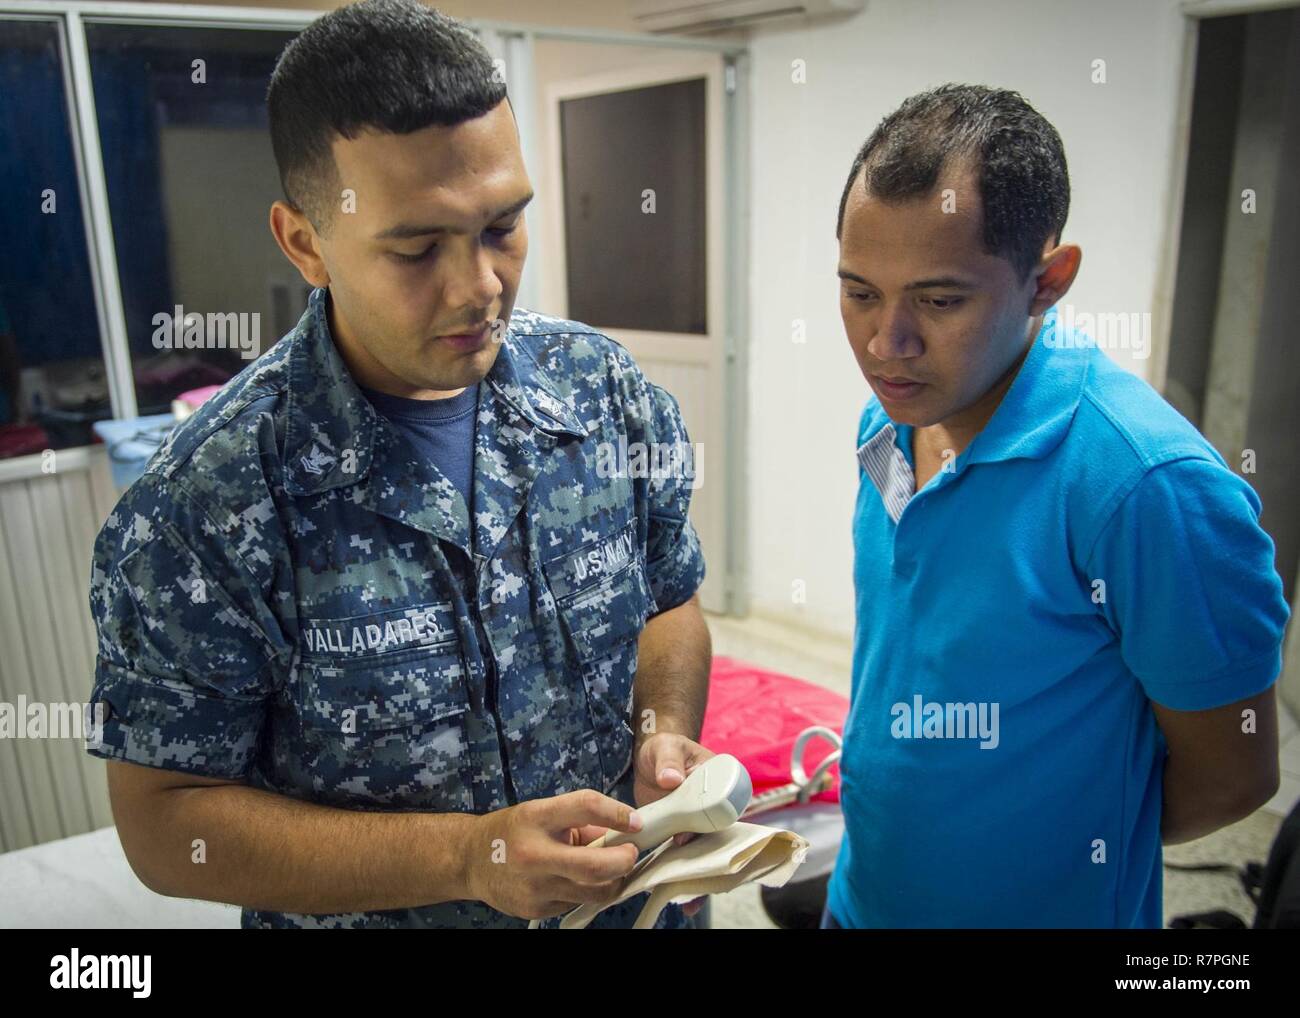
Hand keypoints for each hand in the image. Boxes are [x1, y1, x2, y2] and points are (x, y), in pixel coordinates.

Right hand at [466, 789, 641, 920]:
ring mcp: (535, 886)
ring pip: (594, 892)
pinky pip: (576, 903)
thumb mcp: (543, 812)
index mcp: (537, 817)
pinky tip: (575, 881)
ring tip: (611, 868)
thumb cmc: (513, 831)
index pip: (586, 807)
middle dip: (625, 860)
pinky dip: (585, 891)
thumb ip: (582, 821)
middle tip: (631, 853)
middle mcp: (534, 853)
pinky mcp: (536, 909)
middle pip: (597, 866)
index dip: (618, 813)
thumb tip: (622, 831)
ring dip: (612, 881)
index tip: (636, 821)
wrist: (470, 860)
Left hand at [634, 732, 716, 918]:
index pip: (724, 809)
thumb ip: (669, 761)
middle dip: (706, 858)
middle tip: (687, 875)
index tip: (687, 838)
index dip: (711, 828)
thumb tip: (671, 779)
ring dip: (695, 872)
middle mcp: (713, 806)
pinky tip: (671, 889)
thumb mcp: (666, 748)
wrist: (652, 758)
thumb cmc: (664, 748)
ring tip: (685, 897)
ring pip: (702, 850)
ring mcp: (698, 822)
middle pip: (716, 836)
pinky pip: (685, 853)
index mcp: (720, 781)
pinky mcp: (682, 832)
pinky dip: (679, 871)